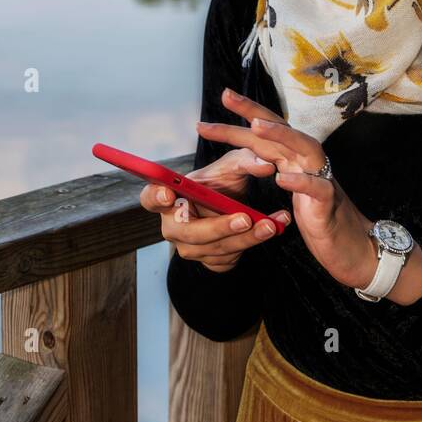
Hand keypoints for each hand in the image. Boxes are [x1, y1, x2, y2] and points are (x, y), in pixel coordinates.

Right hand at [139, 138, 290, 272]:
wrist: (235, 205)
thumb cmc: (222, 182)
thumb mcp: (232, 166)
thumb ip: (245, 161)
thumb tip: (265, 165)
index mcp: (170, 197)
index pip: (150, 198)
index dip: (155, 197)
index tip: (167, 193)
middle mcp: (174, 226)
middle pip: (190, 232)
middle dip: (219, 227)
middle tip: (244, 219)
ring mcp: (190, 247)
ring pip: (216, 248)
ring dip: (246, 238)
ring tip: (270, 224)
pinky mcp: (209, 261)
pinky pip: (229, 259)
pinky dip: (252, 245)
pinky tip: (272, 229)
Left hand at [196, 88, 379, 289]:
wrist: (351, 245)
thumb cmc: (318, 213)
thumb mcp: (290, 182)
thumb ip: (274, 162)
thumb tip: (249, 146)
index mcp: (293, 156)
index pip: (267, 130)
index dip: (245, 112)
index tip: (224, 96)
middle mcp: (306, 160)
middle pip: (280, 128)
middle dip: (253, 110)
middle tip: (226, 95)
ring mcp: (320, 178)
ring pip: (302, 148)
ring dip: (279, 135)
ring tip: (255, 126)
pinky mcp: (328, 203)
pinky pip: (316, 188)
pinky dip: (300, 182)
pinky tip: (281, 179)